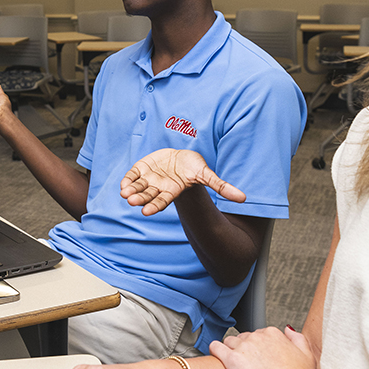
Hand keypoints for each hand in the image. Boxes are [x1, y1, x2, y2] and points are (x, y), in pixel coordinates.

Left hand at [121, 148, 246, 214]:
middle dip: (139, 199)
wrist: (181, 156)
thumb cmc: (194, 167)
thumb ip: (221, 186)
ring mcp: (149, 179)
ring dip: (130, 191)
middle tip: (131, 201)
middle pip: (147, 196)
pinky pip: (132, 176)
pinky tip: (124, 184)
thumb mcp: (206, 175)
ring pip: (137, 188)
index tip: (146, 212)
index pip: (162, 201)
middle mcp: (158, 188)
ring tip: (124, 194)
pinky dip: (127, 180)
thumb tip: (244, 199)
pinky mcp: (141, 169)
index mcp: (172, 191)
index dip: (154, 206)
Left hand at [209, 327, 317, 368]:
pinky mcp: (232, 360)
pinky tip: (215, 358)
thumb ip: (297, 338)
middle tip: (247, 366)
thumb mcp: (307, 354)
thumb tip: (288, 329)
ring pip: (228, 342)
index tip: (257, 358)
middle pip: (242, 338)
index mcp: (273, 334)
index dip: (256, 348)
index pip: (257, 334)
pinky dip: (214, 351)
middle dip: (243, 350)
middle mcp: (257, 337)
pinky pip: (215, 348)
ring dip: (229, 351)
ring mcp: (244, 347)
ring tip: (232, 366)